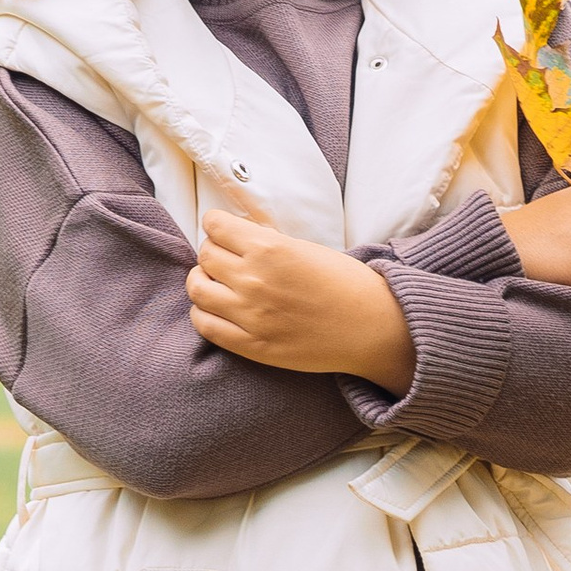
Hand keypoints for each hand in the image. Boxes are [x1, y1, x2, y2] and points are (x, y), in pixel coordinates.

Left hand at [188, 199, 417, 391]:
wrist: (373, 328)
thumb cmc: (346, 284)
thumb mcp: (306, 249)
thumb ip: (268, 244)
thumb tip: (237, 238)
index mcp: (270, 249)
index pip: (215, 226)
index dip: (217, 225)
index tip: (222, 230)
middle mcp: (254, 280)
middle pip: (205, 255)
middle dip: (213, 252)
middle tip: (225, 258)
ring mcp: (250, 315)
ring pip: (198, 288)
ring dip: (203, 281)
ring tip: (217, 283)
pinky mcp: (252, 345)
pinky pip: (205, 325)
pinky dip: (203, 313)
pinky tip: (217, 308)